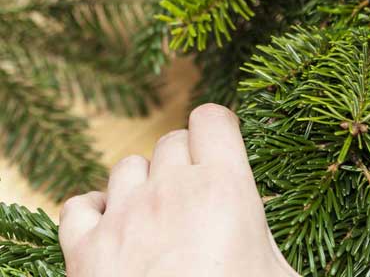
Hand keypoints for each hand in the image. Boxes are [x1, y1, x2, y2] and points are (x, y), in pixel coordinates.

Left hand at [59, 104, 297, 276]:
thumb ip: (271, 241)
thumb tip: (290, 239)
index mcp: (223, 189)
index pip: (212, 119)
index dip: (219, 129)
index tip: (222, 145)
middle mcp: (169, 191)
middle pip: (172, 141)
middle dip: (185, 161)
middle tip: (196, 196)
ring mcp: (123, 218)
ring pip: (128, 167)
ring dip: (143, 184)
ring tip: (157, 218)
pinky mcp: (84, 250)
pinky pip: (79, 205)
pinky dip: (94, 212)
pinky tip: (111, 230)